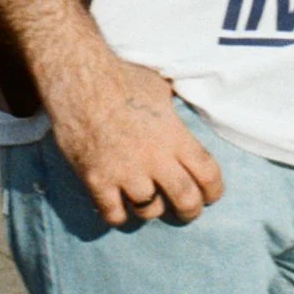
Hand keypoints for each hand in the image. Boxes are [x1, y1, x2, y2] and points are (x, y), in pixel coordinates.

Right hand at [45, 49, 224, 226]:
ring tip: (147, 201)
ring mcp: (125, 172)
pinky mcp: (96, 180)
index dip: (214, 190)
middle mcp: (154, 159)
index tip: (210, 195)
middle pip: (185, 200)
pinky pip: (113, 214)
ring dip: (151, 209)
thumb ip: (175, 114)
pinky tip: (119, 206)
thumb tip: (184, 120)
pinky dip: (119, 215)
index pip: (208, 174)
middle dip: (190, 211)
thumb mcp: (161, 89)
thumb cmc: (122, 78)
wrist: (80, 80)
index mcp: (175, 135)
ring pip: (149, 211)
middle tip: (187, 211)